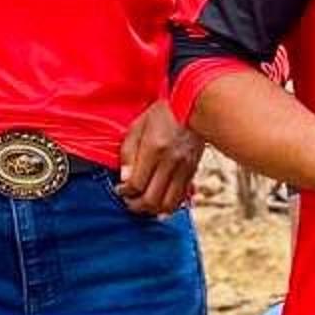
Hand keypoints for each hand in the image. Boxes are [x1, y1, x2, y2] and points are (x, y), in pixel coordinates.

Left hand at [117, 101, 201, 215]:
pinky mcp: (193, 171)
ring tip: (143, 204)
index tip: (120, 189)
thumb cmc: (163, 113)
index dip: (124, 192)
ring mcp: (184, 168)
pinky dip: (169, 206)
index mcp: (154, 149)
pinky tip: (160, 204)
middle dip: (136, 205)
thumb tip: (125, 180)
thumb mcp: (138, 126)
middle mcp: (171, 162)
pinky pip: (181, 198)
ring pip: (168, 204)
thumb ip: (128, 153)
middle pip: (151, 199)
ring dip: (153, 210)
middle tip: (129, 201)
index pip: (136, 184)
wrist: (195, 104)